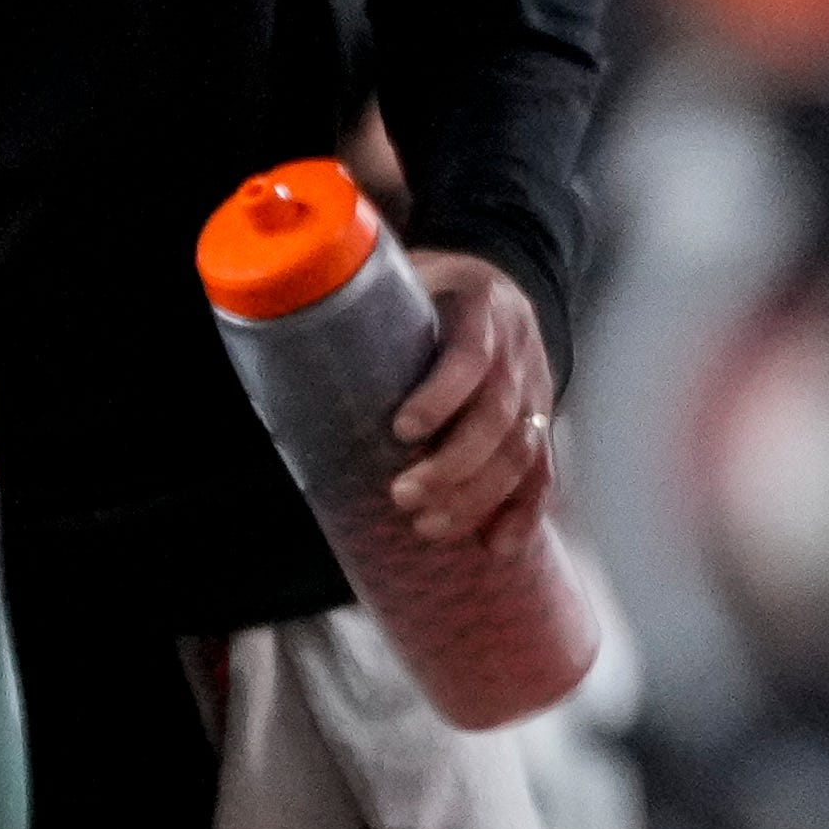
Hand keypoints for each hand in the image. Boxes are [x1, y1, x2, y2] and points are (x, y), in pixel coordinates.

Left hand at [371, 249, 560, 550]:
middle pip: (498, 416)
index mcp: (479, 306)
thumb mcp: (402, 281)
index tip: (400, 430)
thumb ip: (362, 305)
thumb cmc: (426, 293)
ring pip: (521, 451)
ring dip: (477, 498)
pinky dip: (524, 513)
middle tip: (402, 497)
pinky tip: (498, 547)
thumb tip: (285, 338)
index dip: (441, 397)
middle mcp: (516, 347)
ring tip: (429, 527)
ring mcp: (535, 387)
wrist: (491, 286)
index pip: (471, 357)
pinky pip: (542, 471)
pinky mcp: (540, 422)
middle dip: (452, 465)